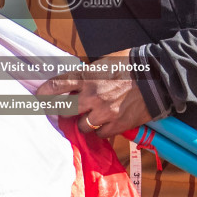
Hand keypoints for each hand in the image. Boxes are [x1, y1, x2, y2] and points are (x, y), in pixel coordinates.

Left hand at [35, 49, 149, 138]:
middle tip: (65, 111)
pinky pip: (100, 134)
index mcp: (87, 75)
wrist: (158, 76)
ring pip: (82, 126)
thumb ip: (87, 74)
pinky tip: (107, 122)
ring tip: (92, 116)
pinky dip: (101, 130)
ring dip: (84, 122)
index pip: (56, 86)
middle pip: (64, 110)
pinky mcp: (116, 124)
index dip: (44, 93)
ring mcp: (104, 112)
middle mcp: (92, 95)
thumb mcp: (104, 62)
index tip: (38, 98)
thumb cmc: (131, 65)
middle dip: (62, 112)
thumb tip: (74, 85)